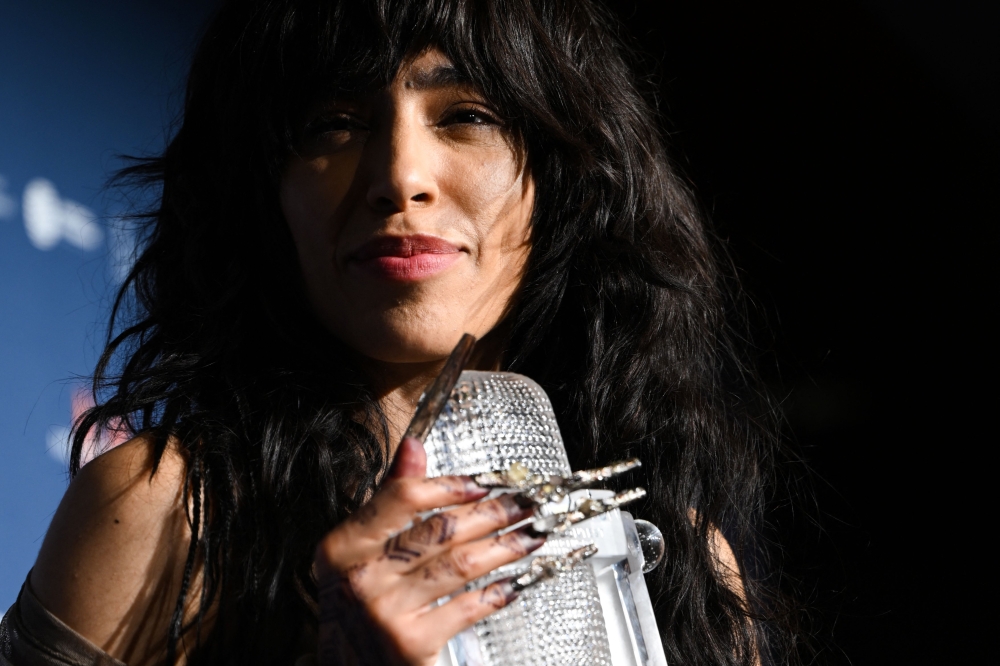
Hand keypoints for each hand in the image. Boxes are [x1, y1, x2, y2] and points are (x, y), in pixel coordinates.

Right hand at [314, 437, 544, 665]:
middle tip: (525, 503)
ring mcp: (385, 611)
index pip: (403, 497)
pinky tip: (514, 582)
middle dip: (493, 512)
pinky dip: (496, 592)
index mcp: (343, 546)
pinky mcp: (411, 643)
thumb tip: (414, 446)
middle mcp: (360, 577)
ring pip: (461, 564)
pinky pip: (468, 607)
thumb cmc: (360, 607)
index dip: (450, 485)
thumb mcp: (361, 552)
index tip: (484, 483)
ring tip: (531, 536)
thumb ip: (389, 499)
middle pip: (441, 529)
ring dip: (505, 547)